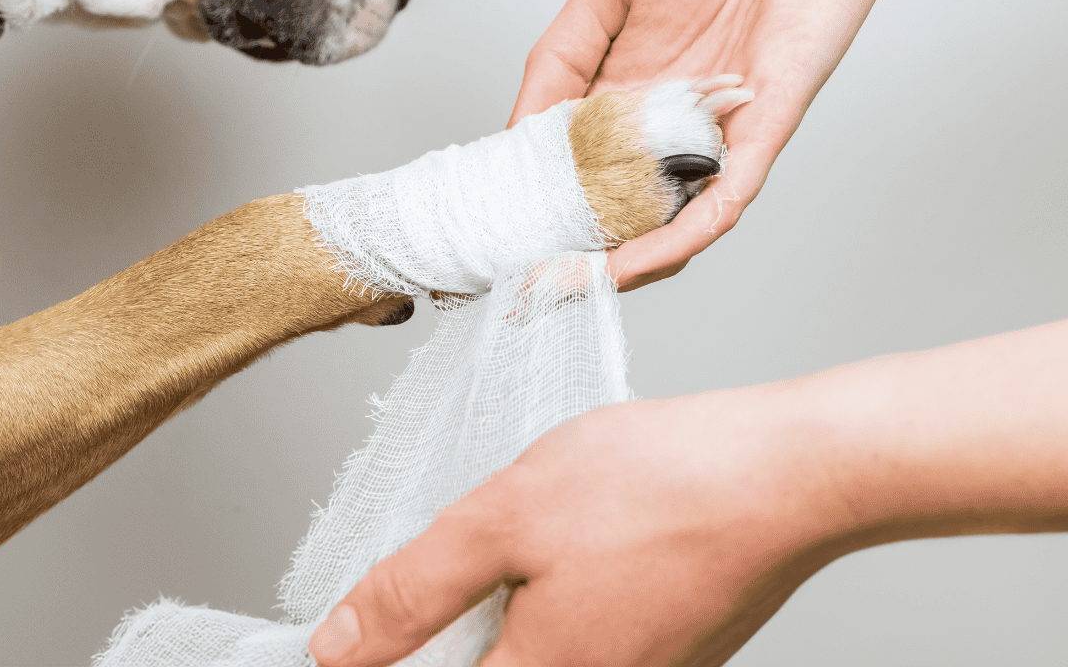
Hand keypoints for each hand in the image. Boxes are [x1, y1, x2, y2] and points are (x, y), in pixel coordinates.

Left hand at [308, 319, 1067, 666]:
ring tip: (521, 534)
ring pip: (534, 650)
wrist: (783, 475)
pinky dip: (556, 593)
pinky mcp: (669, 650)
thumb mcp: (507, 516)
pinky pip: (584, 633)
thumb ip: (416, 589)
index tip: (366, 627)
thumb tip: (338, 649)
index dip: (386, 652)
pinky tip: (578, 533)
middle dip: (450, 624)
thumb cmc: (657, 485)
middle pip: (487, 665)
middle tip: (443, 569)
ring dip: (505, 606)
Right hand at [511, 0, 902, 288]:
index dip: (533, 194)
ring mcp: (715, 131)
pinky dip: (673, 239)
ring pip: (663, 219)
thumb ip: (561, 55)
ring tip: (554, 289)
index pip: (571, 155)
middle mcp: (668, 118)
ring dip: (612, 261)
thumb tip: (515, 129)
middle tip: (512, 282)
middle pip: (612, 200)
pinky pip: (718, 201)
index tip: (489, 229)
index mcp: (626, 81)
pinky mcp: (762, 133)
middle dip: (565, 245)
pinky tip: (623, 267)